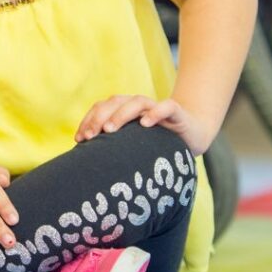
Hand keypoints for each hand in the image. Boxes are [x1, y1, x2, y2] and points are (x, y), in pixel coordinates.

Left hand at [75, 94, 212, 156]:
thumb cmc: (159, 142)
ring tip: (110, 130)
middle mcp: (138, 105)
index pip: (102, 109)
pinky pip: (166, 107)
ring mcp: (157, 106)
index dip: (89, 120)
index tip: (79, 139)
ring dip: (121, 114)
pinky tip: (146, 123)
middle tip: (90, 136)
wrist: (193, 132)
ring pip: (137, 102)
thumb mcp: (134, 146)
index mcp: (125, 110)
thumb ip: (116, 149)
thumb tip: (87, 169)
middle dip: (99, 118)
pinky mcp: (176, 111)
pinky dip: (155, 112)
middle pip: (115, 103)